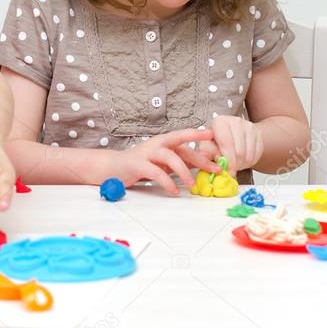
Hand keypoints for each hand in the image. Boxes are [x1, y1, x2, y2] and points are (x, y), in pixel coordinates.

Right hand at [105, 128, 219, 194]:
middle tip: (214, 168)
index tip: (212, 136)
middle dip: (199, 157)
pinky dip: (167, 182)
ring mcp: (146, 153)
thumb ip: (180, 161)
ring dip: (184, 172)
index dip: (198, 136)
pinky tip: (174, 191)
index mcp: (163, 141)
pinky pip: (156, 173)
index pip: (183, 137)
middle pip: (180, 145)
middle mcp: (156, 143)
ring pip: (170, 157)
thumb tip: (204, 163)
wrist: (112, 167)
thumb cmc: (140, 165)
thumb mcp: (162, 162)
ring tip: (192, 185)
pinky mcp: (138, 164)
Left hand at [201, 115, 263, 174]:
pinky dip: (250, 162)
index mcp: (220, 122)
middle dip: (235, 165)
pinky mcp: (258, 133)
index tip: (227, 170)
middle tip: (230, 170)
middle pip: (239, 151)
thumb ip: (207, 153)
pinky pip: (257, 154)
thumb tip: (211, 162)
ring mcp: (249, 127)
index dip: (228, 160)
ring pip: (249, 154)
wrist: (231, 134)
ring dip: (242, 164)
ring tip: (235, 164)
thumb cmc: (216, 140)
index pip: (226, 142)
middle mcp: (235, 121)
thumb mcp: (206, 145)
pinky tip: (242, 161)